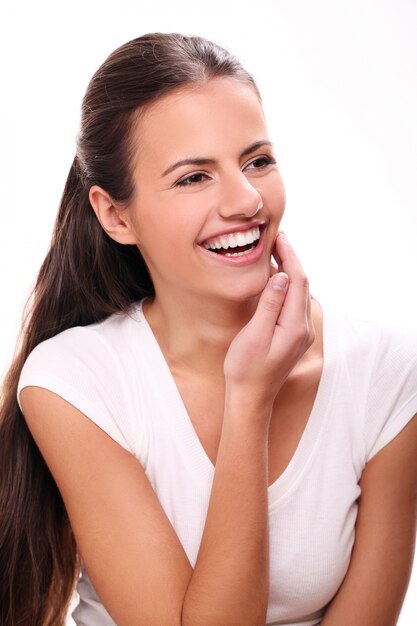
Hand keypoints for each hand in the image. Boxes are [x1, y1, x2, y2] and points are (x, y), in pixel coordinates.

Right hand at [224, 232, 314, 405]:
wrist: (251, 398)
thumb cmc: (246, 369)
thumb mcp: (255, 335)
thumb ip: (270, 304)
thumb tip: (281, 276)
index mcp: (295, 326)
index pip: (298, 281)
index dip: (290, 256)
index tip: (279, 238)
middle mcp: (303, 328)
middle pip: (302, 284)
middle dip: (291, 259)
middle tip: (276, 239)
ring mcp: (300, 333)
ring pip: (299, 293)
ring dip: (289, 271)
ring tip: (274, 253)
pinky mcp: (293, 337)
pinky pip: (294, 304)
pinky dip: (286, 286)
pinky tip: (274, 280)